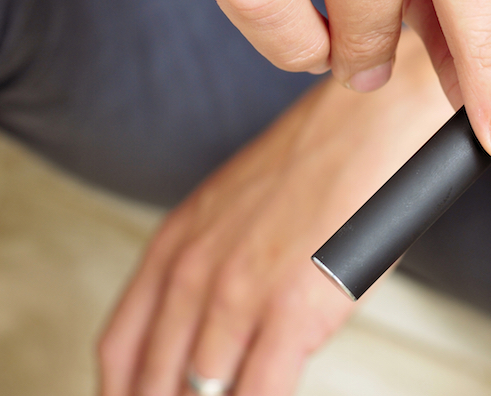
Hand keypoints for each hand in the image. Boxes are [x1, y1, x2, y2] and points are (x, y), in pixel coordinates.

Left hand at [97, 33, 454, 395]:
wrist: (369, 121)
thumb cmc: (320, 157)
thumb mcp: (236, 205)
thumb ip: (213, 262)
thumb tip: (214, 324)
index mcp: (175, 245)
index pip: (121, 350)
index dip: (128, 392)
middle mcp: (194, 272)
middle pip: (156, 382)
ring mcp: (238, 294)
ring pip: (204, 394)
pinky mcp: (290, 310)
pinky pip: (259, 394)